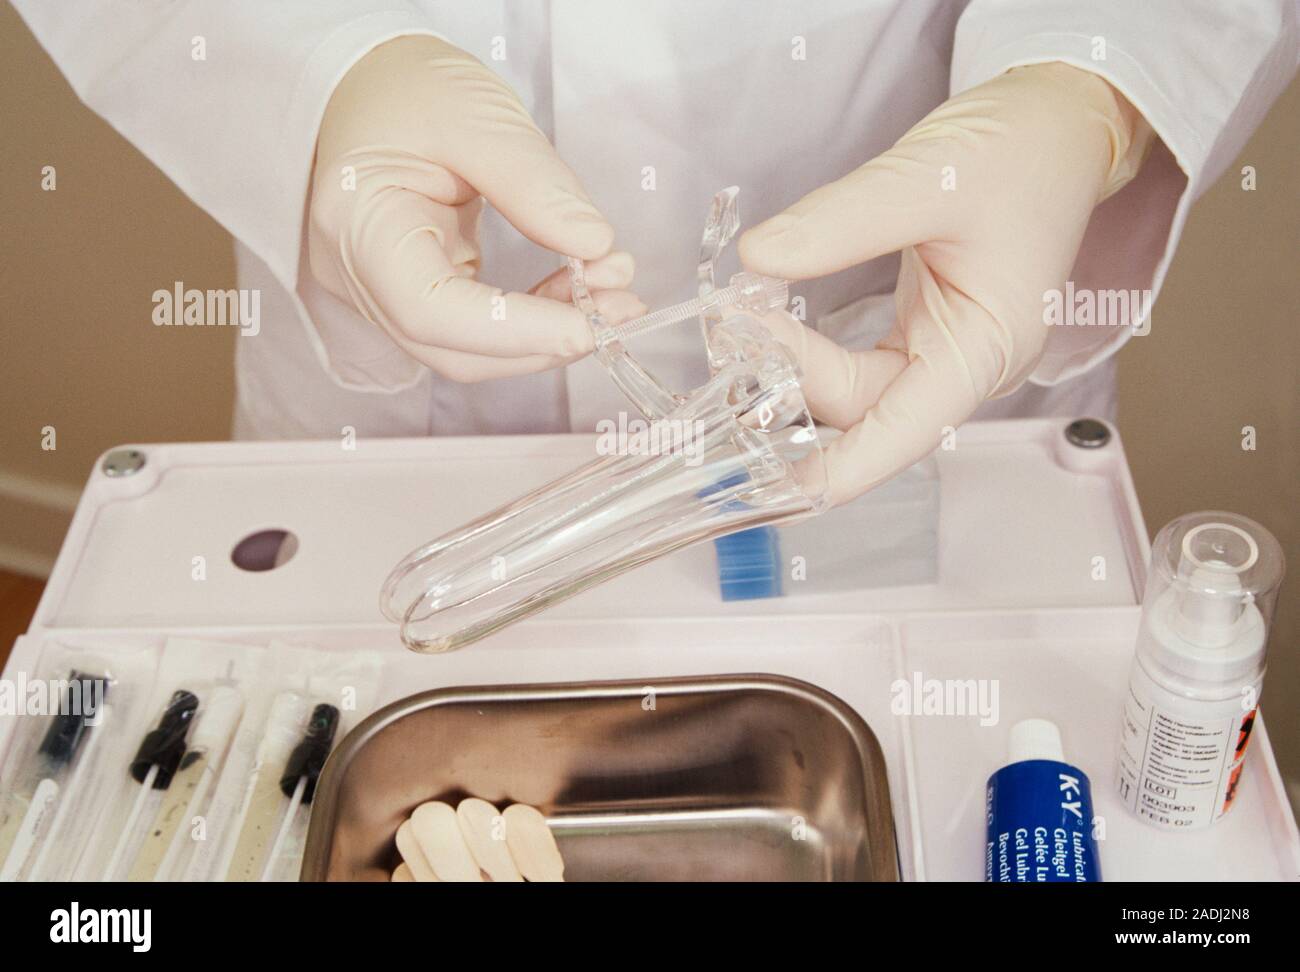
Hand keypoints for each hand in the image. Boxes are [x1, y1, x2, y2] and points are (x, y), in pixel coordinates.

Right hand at [308, 35, 643, 382]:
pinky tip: (581, 285)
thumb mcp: (474, 114)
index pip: (431, 311)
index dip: (515, 331)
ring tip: (615, 288)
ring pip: (472, 348)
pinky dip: (535, 315)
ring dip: (549, 331)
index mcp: (358, 226)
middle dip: (545, 340)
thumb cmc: (405, 87)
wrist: (368, 84)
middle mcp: (361, 276)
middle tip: (623, 307)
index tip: (590, 324)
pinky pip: (478, 326)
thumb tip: (594, 244)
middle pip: (455, 349)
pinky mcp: (419, 290)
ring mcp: (387, 292)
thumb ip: (533, 182)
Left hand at [740, 63, 1149, 503]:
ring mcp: (940, 352)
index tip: (768, 492)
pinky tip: (765, 322)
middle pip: (860, 408)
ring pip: (849, 389)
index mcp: (987, 349)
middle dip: (787, 382)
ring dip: (789, 366)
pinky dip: (805, 347)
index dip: (833, 470)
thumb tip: (757, 259)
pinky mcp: (919, 332)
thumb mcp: (928, 177)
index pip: (901, 434)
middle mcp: (964, 366)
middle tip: (727, 328)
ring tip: (737, 320)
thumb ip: (839, 221)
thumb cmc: (1021, 152)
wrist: (1058, 123)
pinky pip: (852, 362)